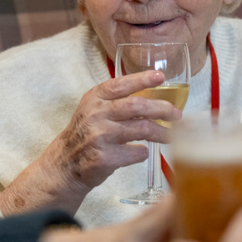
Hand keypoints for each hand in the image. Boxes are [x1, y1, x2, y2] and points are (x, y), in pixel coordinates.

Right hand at [43, 70, 182, 191]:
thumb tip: (154, 95)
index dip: (142, 79)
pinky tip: (143, 151)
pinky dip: (144, 152)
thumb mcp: (93, 109)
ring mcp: (100, 136)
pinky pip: (136, 153)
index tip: (161, 77)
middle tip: (177, 114)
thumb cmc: (86, 133)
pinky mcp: (105, 158)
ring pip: (142, 130)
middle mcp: (96, 114)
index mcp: (95, 98)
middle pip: (137, 106)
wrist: (65, 163)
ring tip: (171, 135)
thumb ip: (116, 100)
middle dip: (162, 108)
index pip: (121, 84)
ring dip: (161, 133)